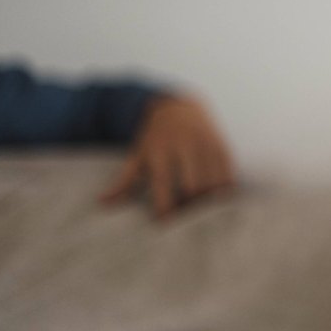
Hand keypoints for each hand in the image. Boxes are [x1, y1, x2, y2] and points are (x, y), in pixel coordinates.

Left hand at [99, 94, 234, 217]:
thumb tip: (102, 203)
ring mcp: (206, 144)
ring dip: (208, 201)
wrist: (179, 106)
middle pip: (193, 185)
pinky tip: (216, 200)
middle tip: (185, 218)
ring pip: (214, 181)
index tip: (164, 224)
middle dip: (190, 205)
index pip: (163, 182)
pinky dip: (224, 190)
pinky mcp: (222, 145)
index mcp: (160, 149)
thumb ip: (123, 181)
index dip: (164, 206)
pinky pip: (228, 173)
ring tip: (200, 211)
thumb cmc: (154, 138)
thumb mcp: (138, 155)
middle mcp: (185, 145)